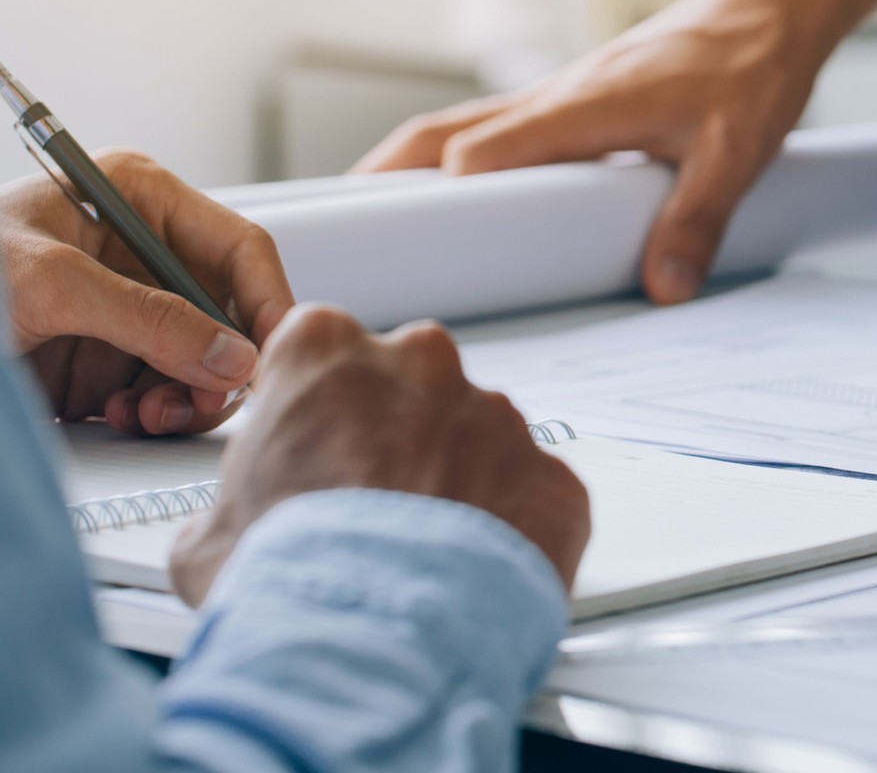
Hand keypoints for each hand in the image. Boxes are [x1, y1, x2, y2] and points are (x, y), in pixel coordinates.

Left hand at [2, 151, 293, 435]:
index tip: (277, 352)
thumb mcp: (48, 287)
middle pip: (226, 311)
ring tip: (148, 415)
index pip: (239, 247)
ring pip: (201, 359)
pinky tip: (120, 416)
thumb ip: (147, 318)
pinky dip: (152, 412)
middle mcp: (140, 250)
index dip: (266, 300)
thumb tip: (230, 355)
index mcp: (136, 198)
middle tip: (201, 402)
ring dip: (185, 396)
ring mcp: (124, 307)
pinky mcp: (103, 357)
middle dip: (219, 363)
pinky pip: (162, 389)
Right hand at [171, 306, 590, 603]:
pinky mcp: (551, 473)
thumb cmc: (287, 578)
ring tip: (423, 551)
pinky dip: (510, 527)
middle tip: (372, 506)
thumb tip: (237, 528)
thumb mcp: (208, 536)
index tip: (317, 447)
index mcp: (327, 352)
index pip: (323, 351)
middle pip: (410, 384)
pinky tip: (473, 572)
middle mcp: (421, 364)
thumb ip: (236, 500)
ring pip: (476, 436)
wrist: (376, 642)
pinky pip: (530, 492)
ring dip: (456, 480)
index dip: (320, 407)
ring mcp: (495, 415)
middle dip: (397, 435)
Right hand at [353, 0, 876, 304]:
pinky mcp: (575, 99)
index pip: (481, 153)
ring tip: (367, 220)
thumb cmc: (754, 66)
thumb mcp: (737, 152)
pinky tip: (451, 194)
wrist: (772, 6)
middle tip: (331, 229)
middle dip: (382, 178)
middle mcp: (557, 96)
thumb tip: (663, 288)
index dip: (437, 198)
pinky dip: (453, 158)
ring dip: (408, 167)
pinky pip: (494, 129)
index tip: (396, 245)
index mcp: (585, 106)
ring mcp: (561, 95)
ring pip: (459, 128)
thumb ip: (697, 220)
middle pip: (440, 135)